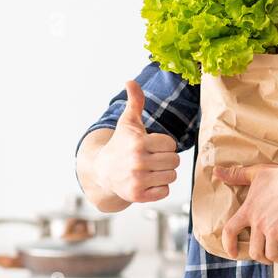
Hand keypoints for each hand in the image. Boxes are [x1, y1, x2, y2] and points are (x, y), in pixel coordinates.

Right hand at [93, 80, 179, 203]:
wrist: (103, 171)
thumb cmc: (121, 144)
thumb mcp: (128, 122)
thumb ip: (135, 102)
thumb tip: (130, 81)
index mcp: (138, 142)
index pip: (171, 144)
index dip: (164, 144)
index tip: (151, 145)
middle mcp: (137, 162)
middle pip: (174, 161)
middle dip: (166, 159)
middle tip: (151, 158)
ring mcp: (137, 180)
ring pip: (172, 176)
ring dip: (164, 173)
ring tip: (150, 170)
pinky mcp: (138, 195)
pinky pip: (165, 191)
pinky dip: (159, 188)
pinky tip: (147, 181)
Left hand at [214, 160, 277, 275]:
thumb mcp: (257, 173)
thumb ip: (236, 175)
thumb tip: (216, 172)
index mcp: (249, 210)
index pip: (230, 230)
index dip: (229, 244)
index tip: (232, 252)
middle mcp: (259, 224)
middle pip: (254, 250)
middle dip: (260, 256)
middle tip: (268, 255)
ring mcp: (274, 232)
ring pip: (270, 256)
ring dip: (276, 259)